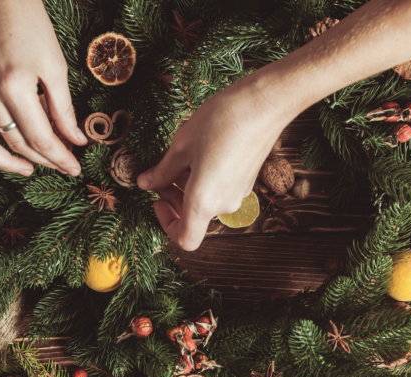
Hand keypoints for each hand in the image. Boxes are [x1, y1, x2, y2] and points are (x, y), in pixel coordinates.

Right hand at [0, 0, 86, 176]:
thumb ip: (64, 107)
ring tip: (27, 168)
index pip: (40, 137)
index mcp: (15, 85)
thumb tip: (76, 139)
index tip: (75, 168)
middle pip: (16, 143)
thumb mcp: (55, 64)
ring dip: (4, 163)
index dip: (60, 157)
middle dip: (43, 160)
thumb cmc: (30, 24)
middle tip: (62, 164)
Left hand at [137, 82, 289, 250]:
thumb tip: (146, 183)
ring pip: (206, 202)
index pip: (185, 238)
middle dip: (173, 198)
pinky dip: (204, 179)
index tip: (158, 200)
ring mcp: (239, 194)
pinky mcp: (247, 181)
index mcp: (204, 202)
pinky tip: (199, 151)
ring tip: (179, 156)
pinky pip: (220, 190)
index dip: (167, 224)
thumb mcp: (181, 145)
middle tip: (160, 172)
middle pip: (194, 217)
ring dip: (188, 187)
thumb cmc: (221, 122)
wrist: (264, 104)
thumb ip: (162, 171)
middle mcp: (224, 205)